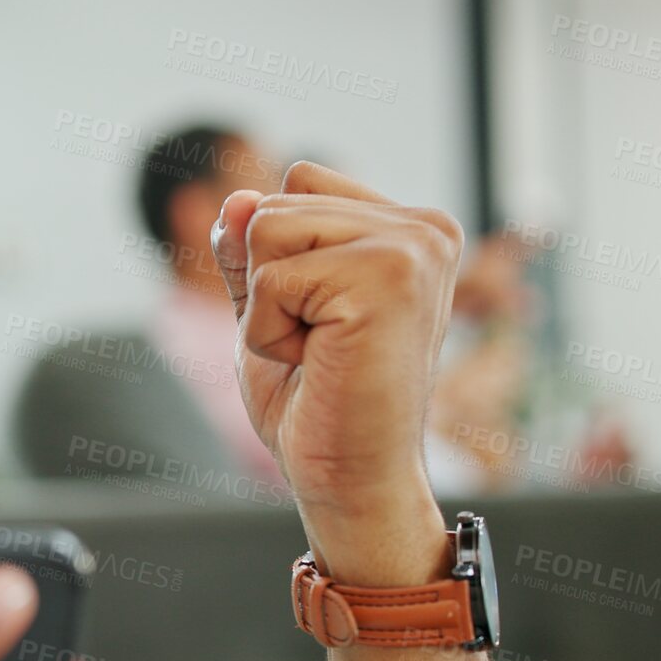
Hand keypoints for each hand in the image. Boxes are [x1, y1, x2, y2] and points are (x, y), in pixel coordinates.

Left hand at [211, 162, 458, 585]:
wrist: (347, 477)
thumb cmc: (313, 398)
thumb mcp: (267, 303)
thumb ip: (249, 245)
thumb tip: (237, 199)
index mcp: (408, 226)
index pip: (297, 182)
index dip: (274, 258)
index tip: (318, 317)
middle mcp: (424, 228)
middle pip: (274, 205)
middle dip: (266, 283)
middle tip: (316, 345)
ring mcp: (414, 248)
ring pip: (268, 229)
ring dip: (266, 306)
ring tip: (318, 350)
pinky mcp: (389, 278)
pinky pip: (271, 278)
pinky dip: (268, 330)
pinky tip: (317, 362)